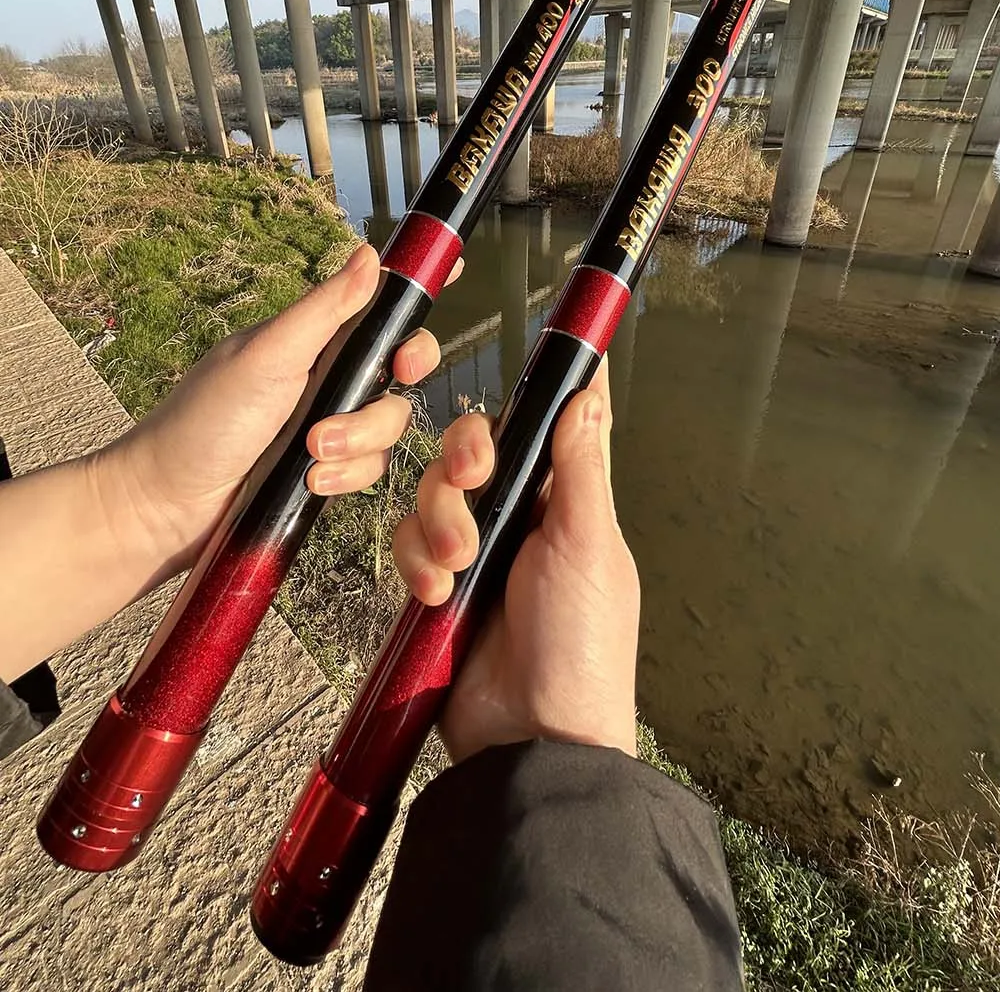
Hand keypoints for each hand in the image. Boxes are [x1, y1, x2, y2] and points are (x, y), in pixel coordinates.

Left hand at [97, 243, 454, 586]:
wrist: (167, 507)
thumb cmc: (203, 420)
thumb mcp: (267, 356)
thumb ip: (325, 310)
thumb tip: (371, 253)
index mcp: (311, 337)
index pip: (374, 302)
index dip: (414, 290)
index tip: (450, 277)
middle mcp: (326, 374)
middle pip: (400, 364)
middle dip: (399, 375)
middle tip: (395, 374)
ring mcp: (328, 423)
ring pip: (390, 422)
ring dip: (360, 439)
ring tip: (313, 453)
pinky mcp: (328, 469)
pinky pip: (371, 467)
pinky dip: (348, 475)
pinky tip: (313, 483)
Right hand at [392, 362, 639, 761]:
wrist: (531, 737)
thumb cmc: (581, 644)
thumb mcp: (588, 545)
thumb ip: (580, 466)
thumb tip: (590, 392)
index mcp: (567, 504)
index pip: (545, 431)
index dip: (528, 405)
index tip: (524, 380)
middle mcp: (520, 520)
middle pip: (473, 451)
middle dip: (463, 458)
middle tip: (472, 475)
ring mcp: (474, 552)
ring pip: (433, 493)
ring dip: (439, 521)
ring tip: (458, 566)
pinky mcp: (435, 585)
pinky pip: (407, 543)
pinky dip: (416, 563)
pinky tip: (435, 595)